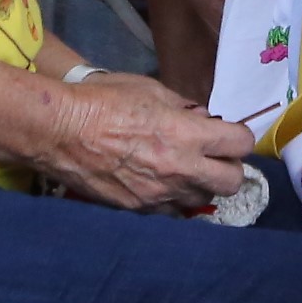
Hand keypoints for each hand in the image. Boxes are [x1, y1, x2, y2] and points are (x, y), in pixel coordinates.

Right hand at [39, 71, 252, 213]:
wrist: (61, 131)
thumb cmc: (105, 101)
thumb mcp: (151, 90)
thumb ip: (184, 108)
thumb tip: (202, 119)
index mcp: (187, 134)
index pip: (240, 144)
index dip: (239, 137)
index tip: (229, 134)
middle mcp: (180, 169)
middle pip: (232, 182)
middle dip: (229, 168)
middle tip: (215, 157)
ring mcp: (160, 194)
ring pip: (202, 200)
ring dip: (200, 185)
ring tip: (184, 171)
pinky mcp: (139, 210)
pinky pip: (170, 211)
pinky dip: (172, 199)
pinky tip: (160, 184)